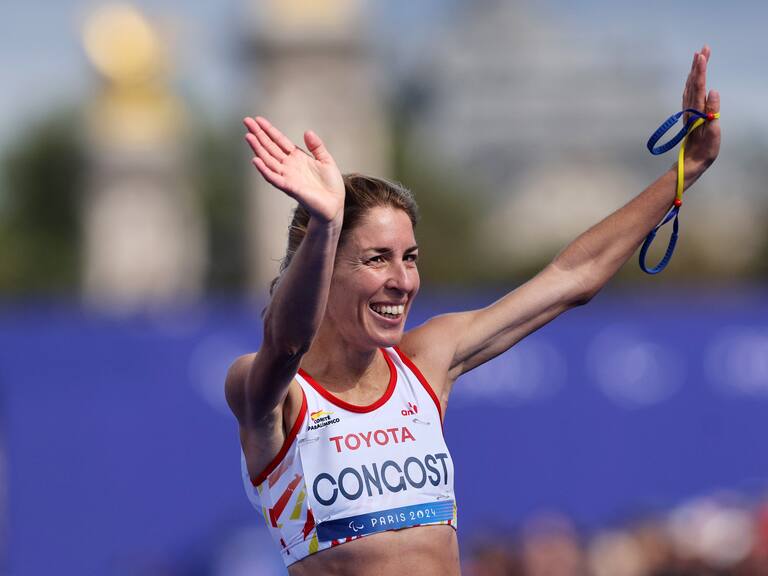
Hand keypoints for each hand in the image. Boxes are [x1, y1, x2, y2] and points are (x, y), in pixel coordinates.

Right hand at [244, 116, 344, 224]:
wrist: (334, 205)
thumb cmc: (331, 186)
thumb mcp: (326, 160)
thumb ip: (316, 146)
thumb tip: (307, 131)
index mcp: (297, 158)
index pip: (279, 141)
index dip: (269, 130)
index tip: (258, 120)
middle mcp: (289, 166)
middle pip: (270, 147)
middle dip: (259, 134)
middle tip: (247, 121)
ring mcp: (288, 177)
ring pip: (268, 160)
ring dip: (258, 148)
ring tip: (248, 136)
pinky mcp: (290, 188)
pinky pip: (274, 178)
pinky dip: (264, 170)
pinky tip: (256, 160)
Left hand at [682, 46, 720, 175]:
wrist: (692, 161)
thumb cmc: (704, 149)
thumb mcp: (712, 131)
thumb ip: (712, 111)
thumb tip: (713, 91)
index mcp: (696, 110)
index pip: (698, 85)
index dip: (700, 69)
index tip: (702, 54)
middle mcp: (690, 108)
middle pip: (694, 82)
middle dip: (698, 64)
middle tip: (704, 48)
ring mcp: (689, 111)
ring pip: (690, 86)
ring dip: (694, 71)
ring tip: (699, 57)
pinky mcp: (690, 114)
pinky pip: (689, 93)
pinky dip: (692, 82)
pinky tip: (692, 78)